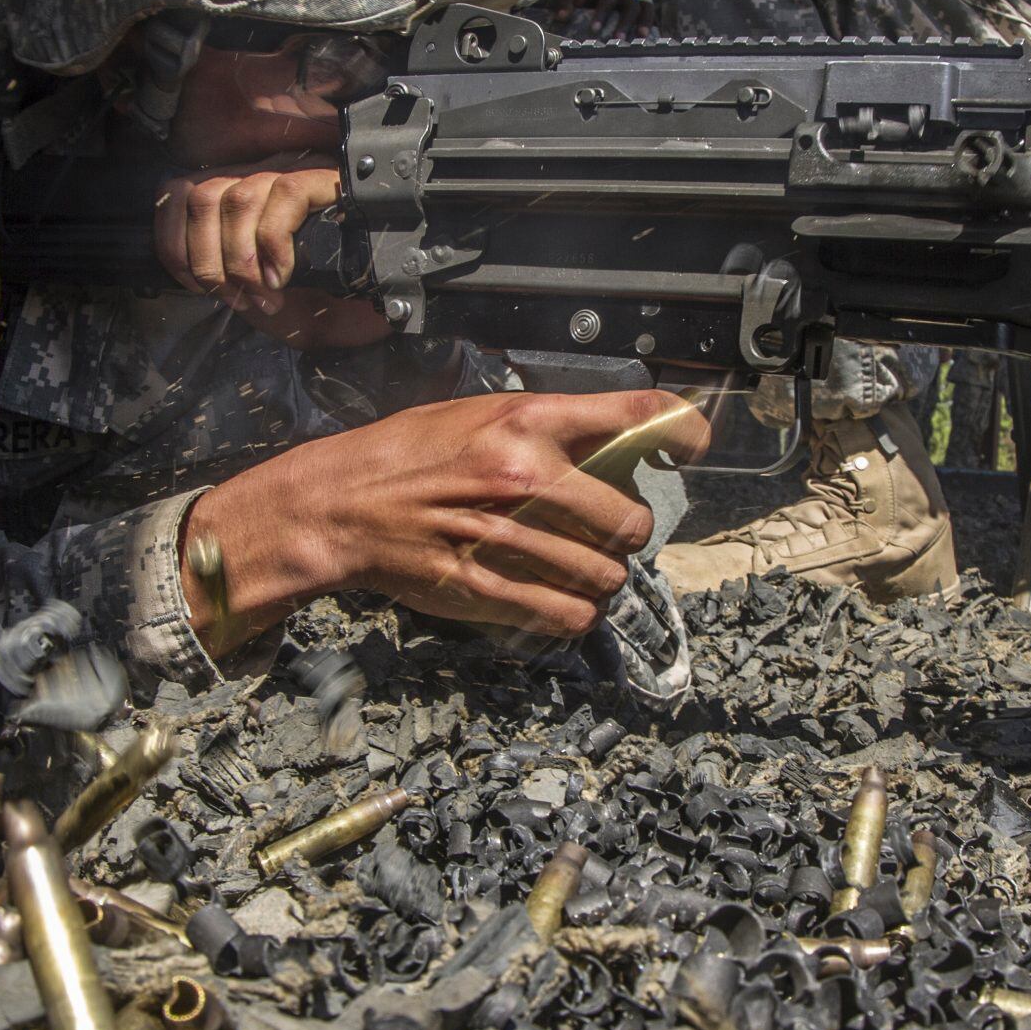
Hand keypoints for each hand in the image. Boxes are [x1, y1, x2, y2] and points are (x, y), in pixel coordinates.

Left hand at [152, 154, 385, 345]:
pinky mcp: (329, 181)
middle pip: (202, 196)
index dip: (173, 240)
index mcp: (240, 199)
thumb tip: (193, 275)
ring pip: (237, 196)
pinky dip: (275, 242)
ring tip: (265, 294)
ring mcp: (295, 175)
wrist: (383, 306)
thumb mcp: (260, 299)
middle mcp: (262, 178)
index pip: (178, 193)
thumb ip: (223, 281)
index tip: (192, 284)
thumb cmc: (325, 304)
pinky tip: (284, 275)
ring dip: (241, 257)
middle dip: (209, 260)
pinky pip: (286, 195)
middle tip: (239, 299)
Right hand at [181, 389, 711, 653]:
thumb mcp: (477, 415)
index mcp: (525, 421)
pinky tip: (569, 605)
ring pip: (604, 573)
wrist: (339, 504)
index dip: (681, 430)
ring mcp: (506, 535)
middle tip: (610, 535)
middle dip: (629, 533)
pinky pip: (565, 613)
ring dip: (604, 579)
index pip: (634, 414)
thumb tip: (610, 438)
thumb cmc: (406, 455)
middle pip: (630, 518)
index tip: (691, 447)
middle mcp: (524, 475)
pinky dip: (578, 615)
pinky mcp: (485, 587)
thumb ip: (544, 426)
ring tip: (586, 574)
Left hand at [547, 0, 656, 40]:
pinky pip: (650, 14)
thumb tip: (562, 16)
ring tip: (642, 38)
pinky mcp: (637, 9)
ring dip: (644, 23)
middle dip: (625, 23)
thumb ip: (564, 2)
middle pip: (630, 4)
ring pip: (645, 7)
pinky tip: (652, 39)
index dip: (602, 13)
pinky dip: (652, 25)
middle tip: (618, 40)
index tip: (594, 30)